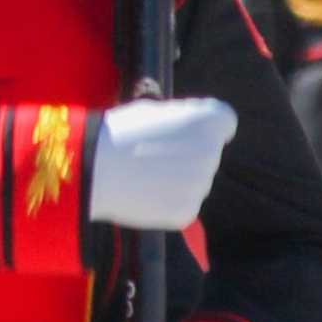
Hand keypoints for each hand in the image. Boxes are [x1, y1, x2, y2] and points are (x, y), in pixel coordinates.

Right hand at [88, 97, 236, 229]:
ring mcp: (201, 185)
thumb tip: (196, 130)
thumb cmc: (120, 132)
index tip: (187, 132)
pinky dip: (168, 202)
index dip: (206, 127)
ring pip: (195, 182)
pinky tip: (145, 194)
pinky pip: (183, 205)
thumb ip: (183, 119)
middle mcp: (212, 154)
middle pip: (208, 155)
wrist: (96, 168)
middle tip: (154, 156)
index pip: (225, 123)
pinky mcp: (187, 212)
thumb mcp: (156, 110)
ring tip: (145, 176)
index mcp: (210, 121)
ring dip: (179, 180)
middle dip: (189, 155)